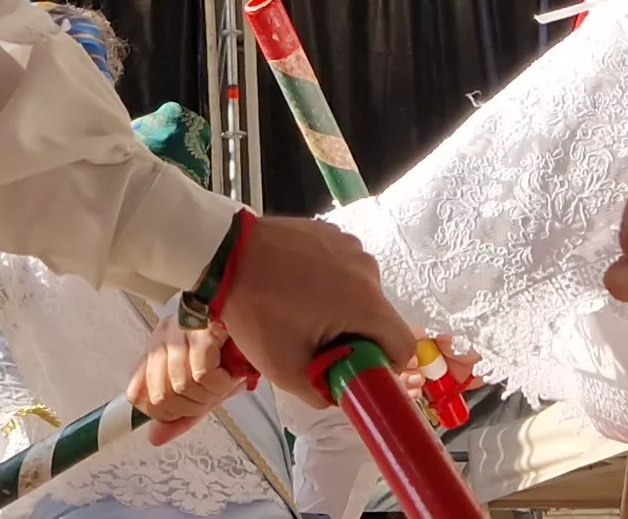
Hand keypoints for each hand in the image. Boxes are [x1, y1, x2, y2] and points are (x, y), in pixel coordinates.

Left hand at [131, 314, 248, 443]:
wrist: (257, 319)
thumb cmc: (229, 355)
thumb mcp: (201, 390)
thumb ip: (179, 416)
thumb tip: (155, 438)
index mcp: (157, 350)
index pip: (138, 395)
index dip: (164, 414)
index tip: (187, 411)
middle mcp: (163, 337)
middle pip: (161, 396)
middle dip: (192, 407)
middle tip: (212, 396)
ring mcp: (180, 331)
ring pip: (182, 386)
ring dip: (210, 394)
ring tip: (224, 382)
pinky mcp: (201, 329)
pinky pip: (201, 374)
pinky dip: (220, 383)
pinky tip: (230, 374)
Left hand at [209, 213, 418, 411]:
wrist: (224, 254)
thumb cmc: (256, 311)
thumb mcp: (286, 370)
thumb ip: (322, 393)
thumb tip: (339, 394)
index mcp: (367, 303)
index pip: (404, 346)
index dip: (385, 368)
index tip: (353, 370)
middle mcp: (368, 270)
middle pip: (380, 320)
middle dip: (357, 339)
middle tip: (317, 346)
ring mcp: (350, 246)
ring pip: (362, 294)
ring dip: (342, 311)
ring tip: (301, 314)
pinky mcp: (332, 233)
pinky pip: (345, 269)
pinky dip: (330, 284)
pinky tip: (296, 287)